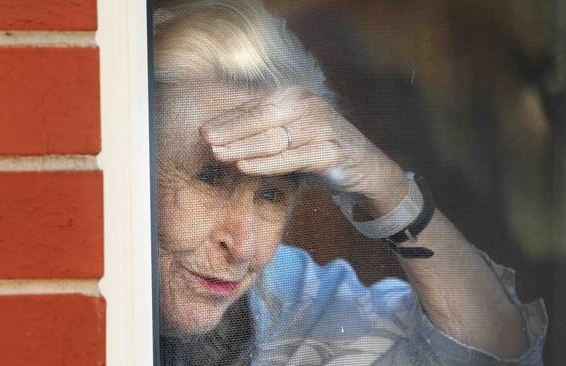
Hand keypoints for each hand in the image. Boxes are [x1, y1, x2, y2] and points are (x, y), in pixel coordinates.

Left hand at [199, 87, 406, 212]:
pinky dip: (267, 163)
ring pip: (275, 138)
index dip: (227, 119)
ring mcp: (321, 127)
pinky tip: (245, 166)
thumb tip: (220, 134)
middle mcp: (308, 106)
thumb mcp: (290, 134)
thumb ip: (263, 130)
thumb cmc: (317, 149)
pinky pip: (292, 158)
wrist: (363, 167)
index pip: (254, 107)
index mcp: (295, 97)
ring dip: (243, 146)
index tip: (202, 130)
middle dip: (231, 129)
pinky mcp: (330, 151)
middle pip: (261, 117)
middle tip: (205, 139)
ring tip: (219, 153)